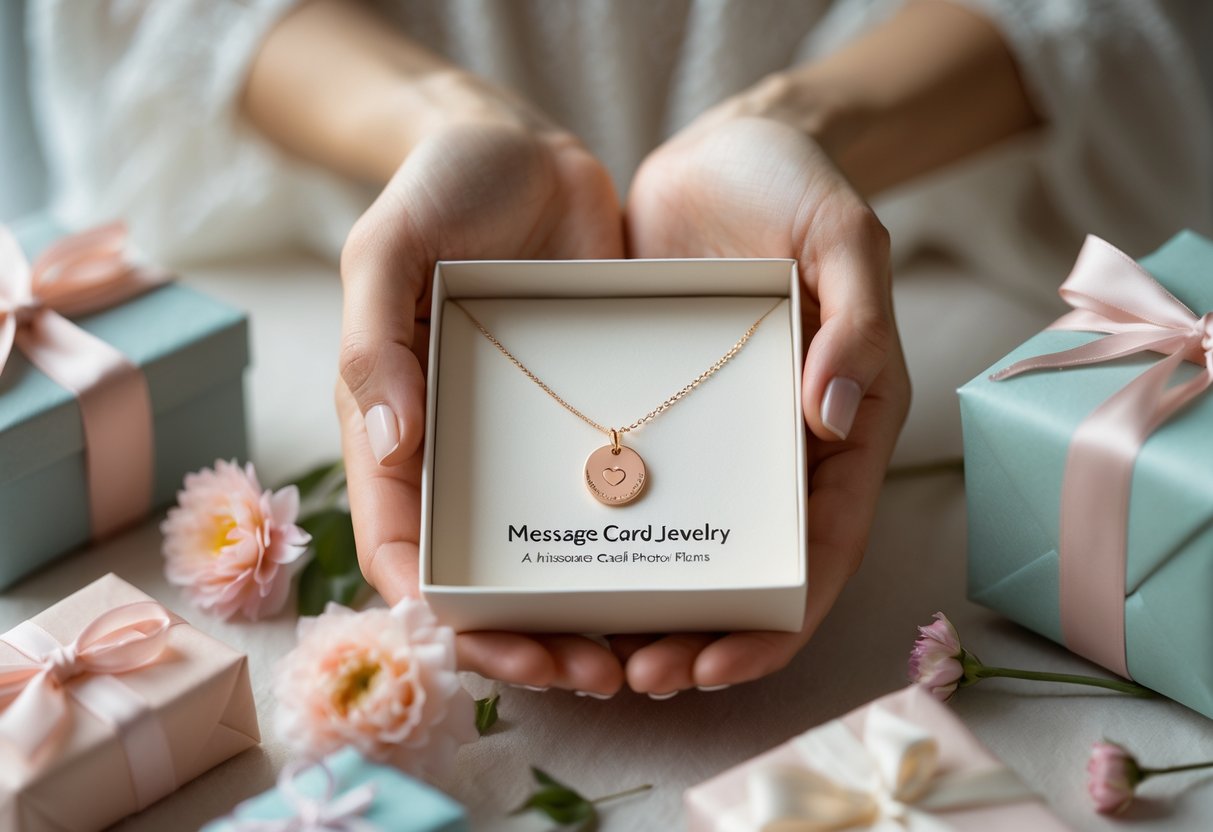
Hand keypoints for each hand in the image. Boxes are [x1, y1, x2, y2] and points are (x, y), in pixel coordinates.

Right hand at [337, 112, 627, 694]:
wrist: (524, 146)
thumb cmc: (440, 189)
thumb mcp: (387, 246)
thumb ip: (374, 337)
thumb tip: (391, 444)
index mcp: (396, 426)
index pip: (403, 546)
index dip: (443, 612)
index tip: (503, 645)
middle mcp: (460, 450)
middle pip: (483, 574)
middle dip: (529, 635)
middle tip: (596, 673)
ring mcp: (527, 440)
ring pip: (551, 553)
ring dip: (587, 613)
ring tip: (642, 652)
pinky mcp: (587, 416)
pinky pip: (608, 496)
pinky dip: (631, 546)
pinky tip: (677, 573)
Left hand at [617, 111, 910, 693]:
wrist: (721, 147)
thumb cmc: (798, 186)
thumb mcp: (843, 238)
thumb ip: (853, 322)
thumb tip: (830, 418)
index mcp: (842, 431)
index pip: (822, 551)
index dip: (776, 620)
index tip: (715, 661)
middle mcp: (779, 451)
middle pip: (748, 572)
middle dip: (699, 634)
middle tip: (635, 676)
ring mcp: (712, 437)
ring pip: (684, 546)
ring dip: (643, 606)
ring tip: (586, 650)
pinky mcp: (654, 412)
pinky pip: (630, 488)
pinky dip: (605, 537)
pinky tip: (558, 568)